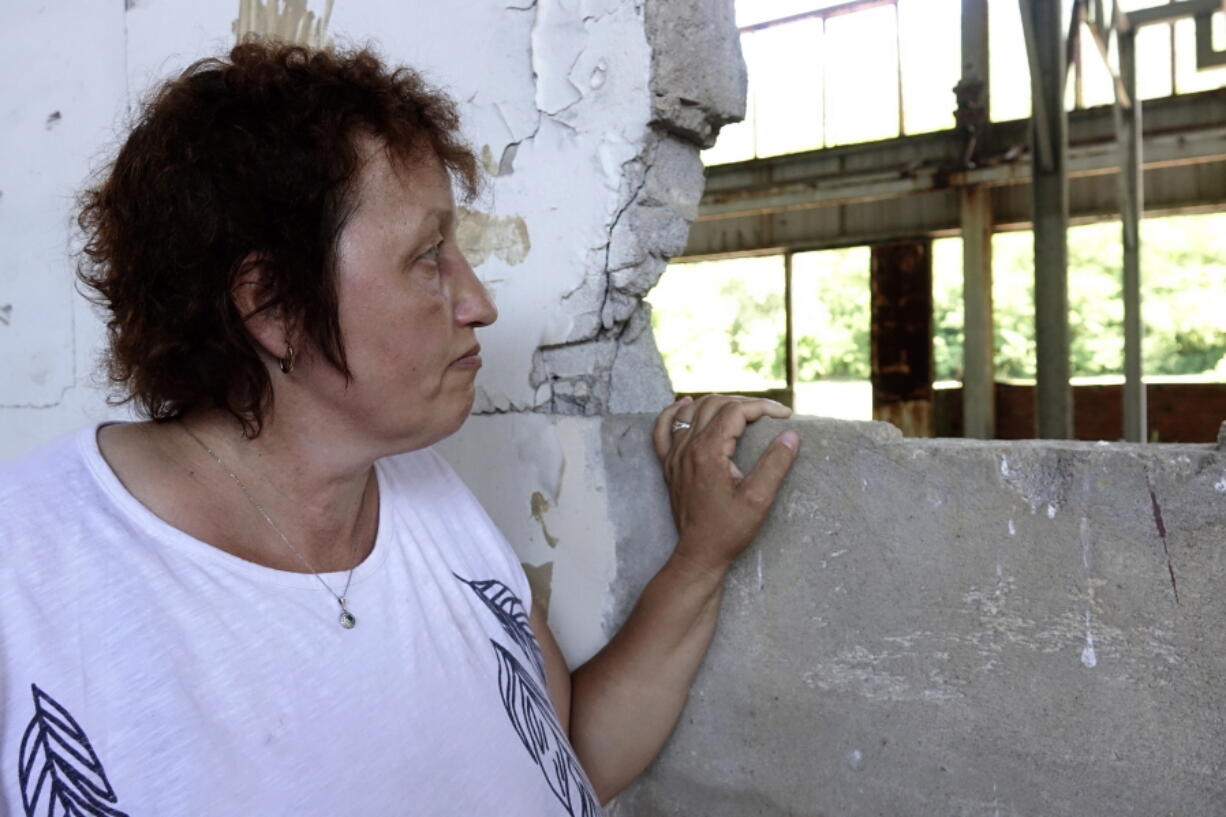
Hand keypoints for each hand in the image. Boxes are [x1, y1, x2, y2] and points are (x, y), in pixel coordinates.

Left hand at [652, 394, 799, 576]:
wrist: (699, 553)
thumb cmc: (728, 530)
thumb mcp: (759, 499)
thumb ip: (775, 464)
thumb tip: (791, 435)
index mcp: (708, 452)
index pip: (736, 411)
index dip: (763, 407)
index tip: (785, 415)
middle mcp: (687, 448)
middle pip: (714, 404)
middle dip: (744, 403)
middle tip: (768, 414)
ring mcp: (674, 455)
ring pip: (690, 411)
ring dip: (716, 403)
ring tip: (741, 410)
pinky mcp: (668, 465)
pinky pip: (662, 429)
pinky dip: (674, 413)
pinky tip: (685, 405)